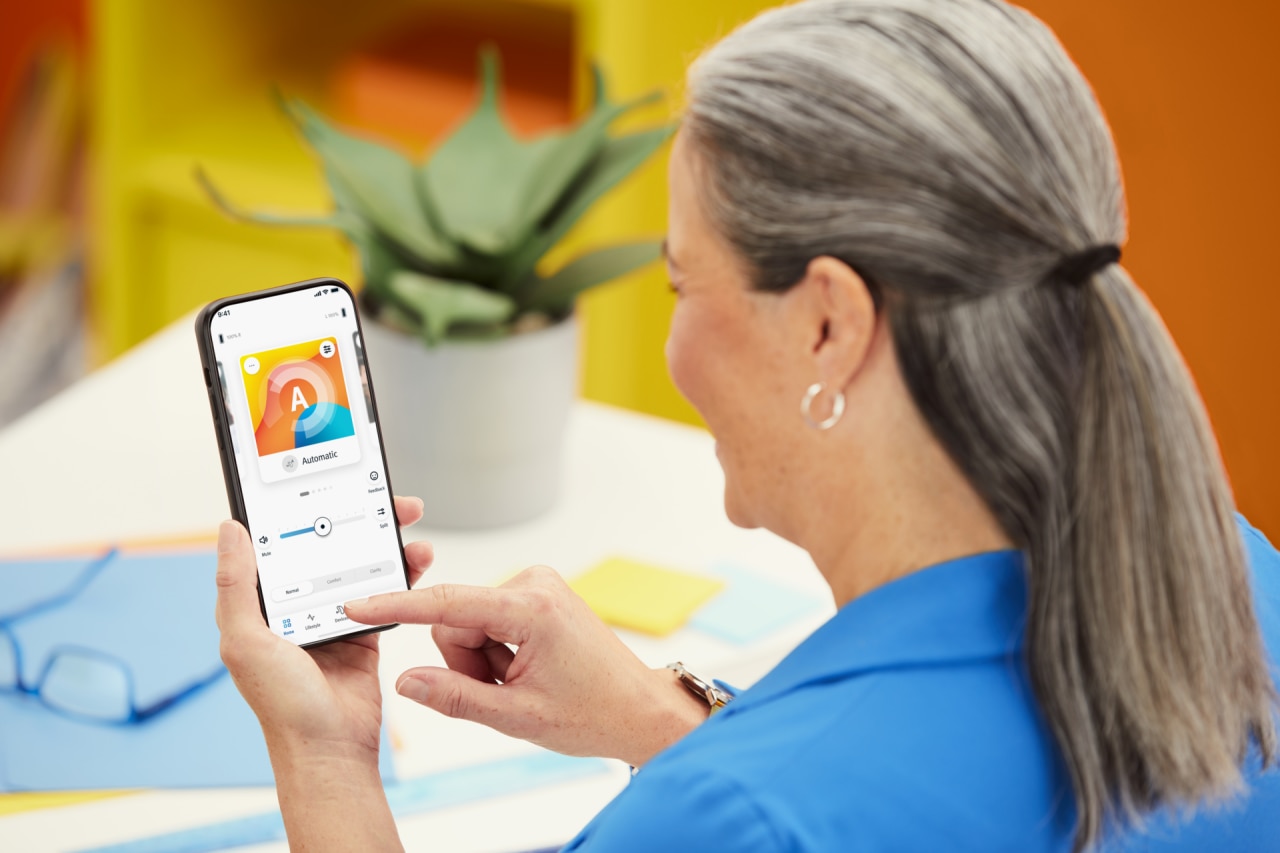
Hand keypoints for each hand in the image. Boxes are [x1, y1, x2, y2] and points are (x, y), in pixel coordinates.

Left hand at [214, 495, 433, 760]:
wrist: (329, 750)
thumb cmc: (281, 705)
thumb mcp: (245, 641)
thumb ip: (237, 585)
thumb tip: (229, 531)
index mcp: (263, 603)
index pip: (280, 542)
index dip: (300, 509)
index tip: (323, 482)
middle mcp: (297, 606)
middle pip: (328, 546)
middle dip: (356, 518)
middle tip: (384, 497)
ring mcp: (333, 617)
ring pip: (360, 564)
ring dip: (386, 542)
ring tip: (408, 522)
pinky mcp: (365, 631)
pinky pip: (385, 592)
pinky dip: (402, 573)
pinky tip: (416, 559)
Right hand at [342, 567, 708, 767]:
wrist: (636, 709)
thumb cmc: (592, 713)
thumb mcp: (516, 716)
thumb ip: (456, 698)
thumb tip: (407, 681)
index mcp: (531, 608)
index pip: (447, 604)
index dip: (397, 607)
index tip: (359, 605)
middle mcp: (534, 584)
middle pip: (456, 621)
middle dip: (468, 663)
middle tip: (505, 690)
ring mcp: (537, 586)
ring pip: (469, 624)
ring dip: (483, 662)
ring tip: (522, 682)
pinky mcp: (537, 594)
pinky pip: (489, 622)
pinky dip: (496, 652)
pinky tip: (526, 670)